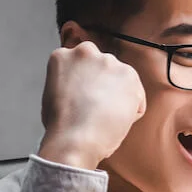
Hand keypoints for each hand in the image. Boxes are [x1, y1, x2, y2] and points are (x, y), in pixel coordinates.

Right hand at [37, 40, 145, 169]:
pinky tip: (116, 121)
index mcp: (63, 56)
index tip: (85, 97)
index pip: (82, 64)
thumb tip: (82, 90)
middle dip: (104, 86)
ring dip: (119, 99)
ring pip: (122, 81)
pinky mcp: (130, 75)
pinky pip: (137, 97)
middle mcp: (86, 52)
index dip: (86, 84)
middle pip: (103, 68)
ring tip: (105, 117)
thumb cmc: (62, 125)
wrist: (75, 138)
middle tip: (97, 108)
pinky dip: (132, 112)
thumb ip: (70, 83)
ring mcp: (109, 62)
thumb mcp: (53, 94)